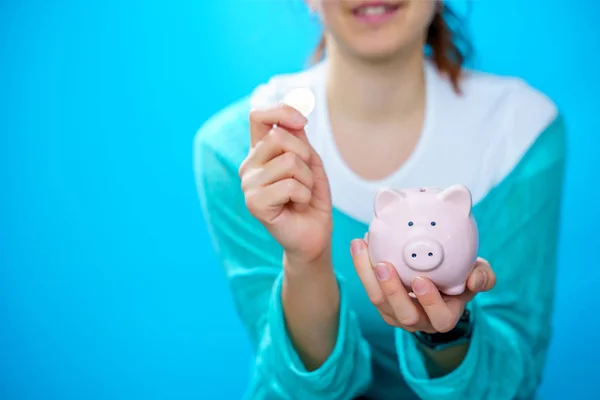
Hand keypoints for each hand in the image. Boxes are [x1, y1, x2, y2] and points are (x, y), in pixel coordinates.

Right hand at [239, 103, 332, 265]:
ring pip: (288, 161)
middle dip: (305, 155)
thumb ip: (299, 139)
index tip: (302, 122)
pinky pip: (289, 185)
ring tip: (302, 195)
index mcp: (260, 152)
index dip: (281, 111)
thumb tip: (294, 117)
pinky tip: (297, 206)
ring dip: (307, 180)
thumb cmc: (310, 199)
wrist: (312, 235)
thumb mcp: (310, 163)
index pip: (258, 116)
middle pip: (279, 136)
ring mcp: (248, 184)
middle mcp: (249, 165)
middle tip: (306, 178)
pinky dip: (304, 195)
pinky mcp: (254, 203)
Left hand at [350, 238, 495, 332]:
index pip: (440, 317)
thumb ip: (483, 277)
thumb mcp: (478, 275)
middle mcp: (419, 320)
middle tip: (383, 265)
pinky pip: (368, 285)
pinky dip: (362, 265)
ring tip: (361, 247)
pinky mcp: (381, 300)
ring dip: (367, 274)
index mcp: (444, 316)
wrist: (441, 277)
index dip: (429, 302)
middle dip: (391, 290)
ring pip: (378, 300)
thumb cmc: (462, 277)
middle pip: (402, 313)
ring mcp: (396, 313)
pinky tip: (360, 242)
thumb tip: (474, 279)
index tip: (421, 280)